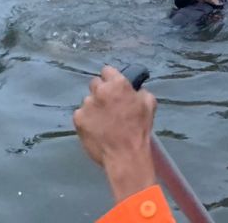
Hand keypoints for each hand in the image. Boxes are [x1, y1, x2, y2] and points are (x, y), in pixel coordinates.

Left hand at [73, 66, 156, 200]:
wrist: (125, 156)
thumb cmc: (139, 130)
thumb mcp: (149, 104)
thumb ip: (139, 92)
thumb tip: (134, 90)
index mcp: (118, 84)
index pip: (107, 70)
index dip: (110, 78)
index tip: (112, 86)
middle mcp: (100, 91)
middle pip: (95, 84)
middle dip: (101, 92)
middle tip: (108, 105)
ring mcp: (87, 105)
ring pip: (88, 101)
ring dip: (94, 107)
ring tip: (103, 121)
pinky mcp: (78, 119)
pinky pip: (81, 115)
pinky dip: (86, 120)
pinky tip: (95, 129)